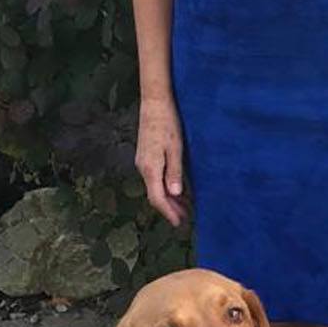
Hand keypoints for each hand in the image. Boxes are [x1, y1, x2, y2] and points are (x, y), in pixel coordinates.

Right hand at [137, 94, 191, 228]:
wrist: (154, 103)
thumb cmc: (168, 123)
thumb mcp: (175, 148)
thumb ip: (175, 171)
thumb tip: (175, 194)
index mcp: (150, 168)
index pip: (157, 198)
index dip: (168, 212)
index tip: (179, 223)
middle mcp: (143, 168)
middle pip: (154, 195)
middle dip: (169, 208)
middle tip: (184, 218)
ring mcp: (143, 162)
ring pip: (154, 187)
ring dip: (168, 198)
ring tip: (183, 206)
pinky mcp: (145, 156)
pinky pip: (154, 178)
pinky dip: (165, 187)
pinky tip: (176, 188)